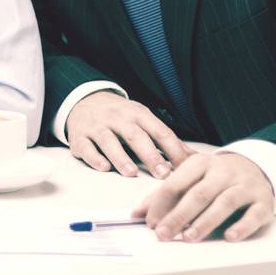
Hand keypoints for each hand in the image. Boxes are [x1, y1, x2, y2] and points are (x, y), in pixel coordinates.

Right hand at [65, 90, 190, 177]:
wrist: (84, 100)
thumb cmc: (121, 116)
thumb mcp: (144, 120)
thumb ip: (166, 140)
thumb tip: (196, 158)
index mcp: (138, 114)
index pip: (159, 131)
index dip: (173, 150)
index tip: (184, 168)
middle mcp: (117, 118)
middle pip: (135, 135)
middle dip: (150, 155)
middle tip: (163, 174)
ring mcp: (97, 126)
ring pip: (108, 140)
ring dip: (120, 157)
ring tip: (131, 173)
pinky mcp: (79, 136)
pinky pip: (86, 147)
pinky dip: (94, 157)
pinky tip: (103, 167)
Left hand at [133, 151, 275, 241]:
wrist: (256, 167)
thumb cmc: (214, 177)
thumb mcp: (190, 177)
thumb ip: (165, 194)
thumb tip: (137, 214)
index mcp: (200, 163)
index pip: (175, 182)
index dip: (161, 203)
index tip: (150, 223)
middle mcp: (223, 172)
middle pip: (198, 194)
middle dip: (178, 215)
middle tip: (164, 234)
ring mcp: (245, 186)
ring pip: (224, 203)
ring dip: (206, 221)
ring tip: (190, 238)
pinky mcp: (264, 202)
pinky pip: (254, 214)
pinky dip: (242, 226)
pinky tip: (229, 237)